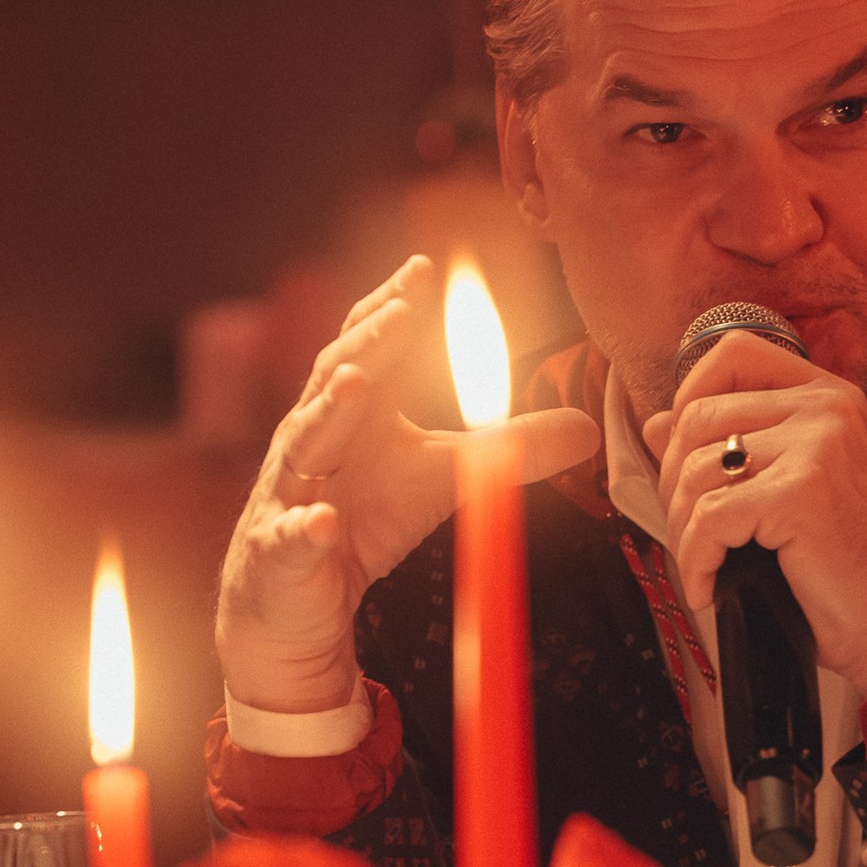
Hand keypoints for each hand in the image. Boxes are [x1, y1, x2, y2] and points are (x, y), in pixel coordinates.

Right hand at [217, 257, 598, 713]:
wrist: (293, 597)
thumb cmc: (359, 521)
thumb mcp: (441, 482)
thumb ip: (506, 452)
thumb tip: (587, 429)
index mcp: (352, 413)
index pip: (365, 345)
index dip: (393, 307)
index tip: (425, 269)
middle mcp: (311, 440)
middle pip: (336, 382)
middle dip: (368, 345)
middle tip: (403, 310)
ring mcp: (287, 494)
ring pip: (303, 446)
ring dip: (328, 414)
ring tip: (356, 383)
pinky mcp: (278, 554)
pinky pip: (290, 540)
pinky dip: (304, 532)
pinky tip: (321, 524)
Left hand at [643, 331, 866, 697]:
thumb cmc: (851, 569)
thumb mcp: (792, 492)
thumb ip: (732, 448)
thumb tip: (654, 424)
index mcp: (830, 397)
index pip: (736, 354)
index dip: (688, 393)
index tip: (679, 451)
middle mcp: (827, 409)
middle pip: (699, 415)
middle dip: (673, 481)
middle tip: (690, 533)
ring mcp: (816, 445)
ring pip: (696, 469)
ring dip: (682, 529)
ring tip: (703, 566)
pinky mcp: (800, 493)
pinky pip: (708, 519)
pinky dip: (696, 562)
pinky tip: (709, 589)